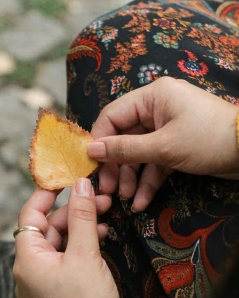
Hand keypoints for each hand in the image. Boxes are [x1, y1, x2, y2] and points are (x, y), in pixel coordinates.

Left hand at [13, 178, 126, 297]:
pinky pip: (62, 261)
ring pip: (56, 244)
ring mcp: (39, 285)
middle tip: (100, 199)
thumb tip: (81, 186)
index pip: (30, 216)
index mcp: (27, 261)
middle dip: (72, 212)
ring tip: (105, 218)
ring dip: (79, 229)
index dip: (47, 194)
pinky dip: (78, 248)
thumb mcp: (86, 254)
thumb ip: (82, 217)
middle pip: (45, 229)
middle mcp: (27, 273)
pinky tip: (100, 239)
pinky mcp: (54, 294)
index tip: (65, 178)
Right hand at [88, 77, 238, 211]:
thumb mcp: (163, 147)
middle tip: (109, 191)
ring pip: (139, 152)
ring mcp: (169, 127)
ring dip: (132, 177)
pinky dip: (149, 179)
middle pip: (124, 137)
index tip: (91, 168)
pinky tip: (142, 201)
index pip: (112, 116)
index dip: (100, 142)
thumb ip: (125, 150)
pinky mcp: (178, 144)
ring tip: (128, 200)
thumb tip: (92, 151)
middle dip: (117, 166)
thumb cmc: (207, 140)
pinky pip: (156, 161)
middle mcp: (158, 108)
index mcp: (153, 96)